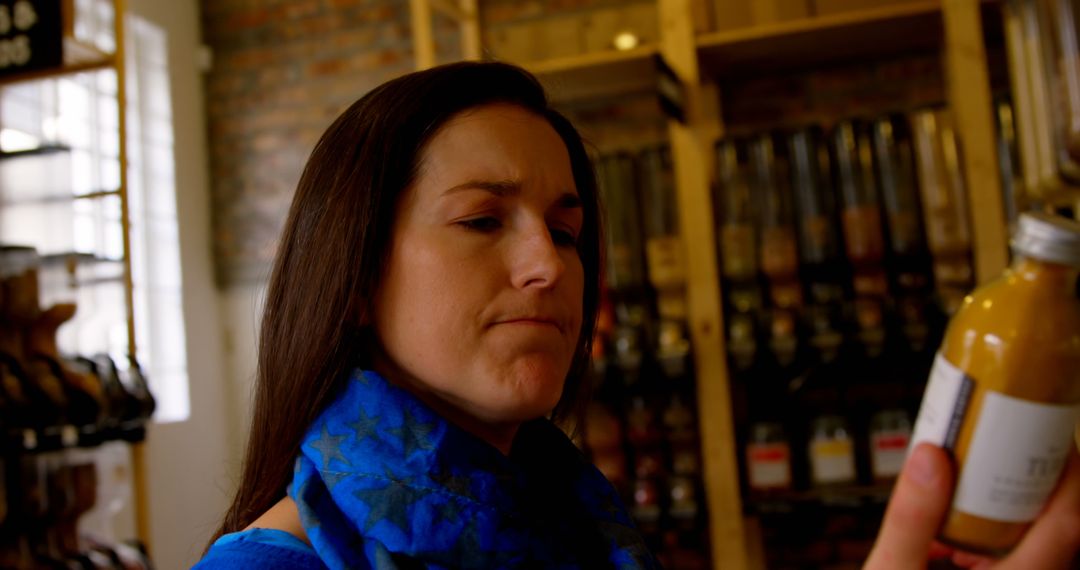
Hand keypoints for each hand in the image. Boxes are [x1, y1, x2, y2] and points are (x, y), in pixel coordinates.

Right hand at [864, 442, 1079, 568]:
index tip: (1049, 434)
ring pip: (1032, 545)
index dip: (1069, 472)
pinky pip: (1006, 562)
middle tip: (999, 445)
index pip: (1069, 521)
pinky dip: (984, 538)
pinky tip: (947, 535)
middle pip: (1055, 527)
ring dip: (1004, 510)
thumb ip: (912, 516)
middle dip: (1027, 481)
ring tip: (964, 483)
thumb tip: (931, 456)